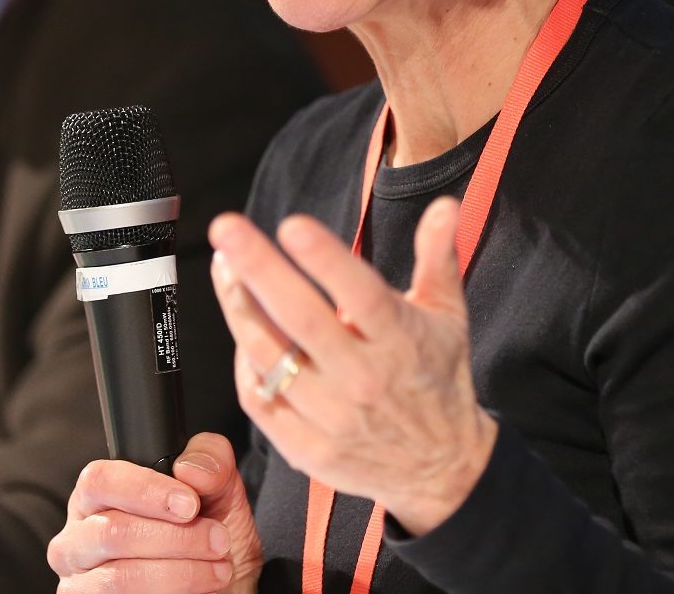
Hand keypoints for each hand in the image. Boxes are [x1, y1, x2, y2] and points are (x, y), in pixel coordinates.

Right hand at [48, 432, 261, 593]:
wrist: (219, 585)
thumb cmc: (208, 533)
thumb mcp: (220, 489)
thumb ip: (210, 461)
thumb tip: (190, 468)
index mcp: (99, 495)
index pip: (101, 480)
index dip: (146, 490)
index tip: (190, 505)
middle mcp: (79, 537)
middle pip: (112, 532)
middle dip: (176, 538)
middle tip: (218, 542)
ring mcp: (81, 580)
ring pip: (120, 576)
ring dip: (180, 573)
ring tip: (217, 569)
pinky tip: (195, 591)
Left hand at [210, 196, 496, 536]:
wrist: (441, 466)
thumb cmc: (437, 377)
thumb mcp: (448, 314)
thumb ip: (438, 256)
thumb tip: (444, 206)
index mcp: (402, 340)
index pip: (362, 295)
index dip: (326, 260)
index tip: (293, 226)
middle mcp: (365, 379)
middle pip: (302, 320)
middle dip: (259, 270)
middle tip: (227, 231)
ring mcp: (333, 417)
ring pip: (270, 359)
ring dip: (240, 309)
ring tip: (225, 268)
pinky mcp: (308, 449)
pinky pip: (260, 400)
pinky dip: (244, 363)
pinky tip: (243, 328)